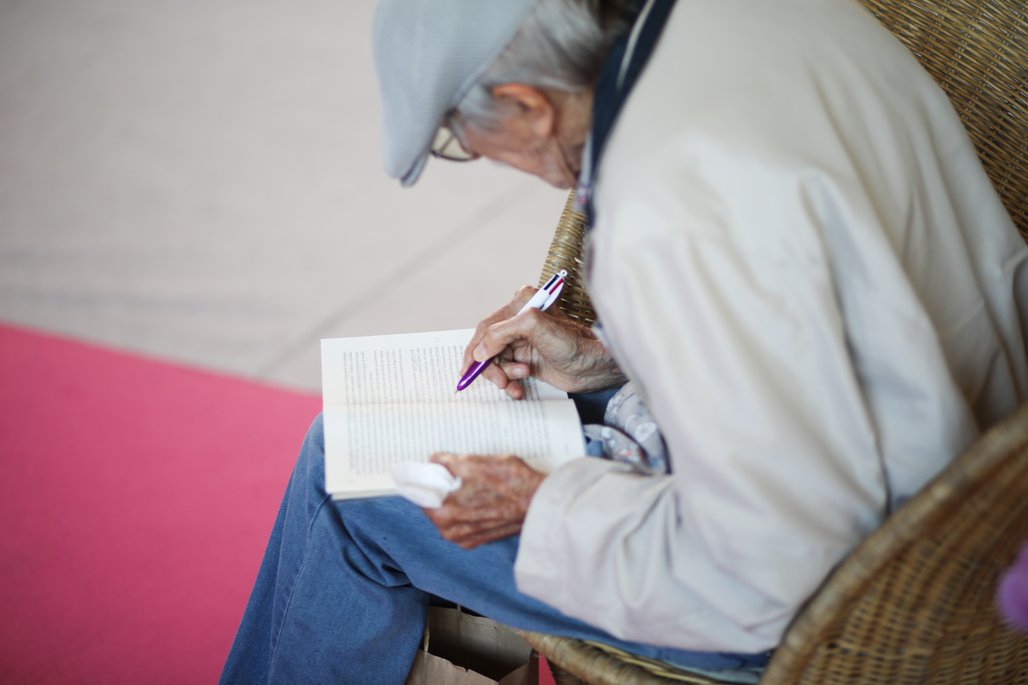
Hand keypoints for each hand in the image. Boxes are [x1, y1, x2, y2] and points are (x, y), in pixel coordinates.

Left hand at [423, 452, 544, 548]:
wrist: (541, 504)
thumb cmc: (510, 483)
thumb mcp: (474, 463)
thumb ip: (448, 462)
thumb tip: (435, 460)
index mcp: (444, 515)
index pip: (419, 494)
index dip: (422, 477)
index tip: (424, 469)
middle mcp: (451, 533)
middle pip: (434, 504)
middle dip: (440, 487)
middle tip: (451, 470)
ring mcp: (467, 539)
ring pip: (449, 513)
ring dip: (454, 498)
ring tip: (470, 481)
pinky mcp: (482, 539)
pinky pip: (464, 521)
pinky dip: (467, 508)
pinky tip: (480, 494)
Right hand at [462, 286, 624, 398]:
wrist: (595, 367)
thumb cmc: (574, 343)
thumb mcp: (534, 328)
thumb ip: (501, 334)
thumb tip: (480, 352)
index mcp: (520, 304)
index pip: (486, 328)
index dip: (475, 350)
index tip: (469, 370)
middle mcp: (518, 321)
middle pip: (488, 347)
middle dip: (491, 367)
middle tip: (500, 381)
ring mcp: (523, 341)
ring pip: (496, 362)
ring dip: (503, 376)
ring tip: (520, 380)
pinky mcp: (527, 359)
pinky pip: (507, 373)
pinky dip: (509, 383)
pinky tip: (519, 388)